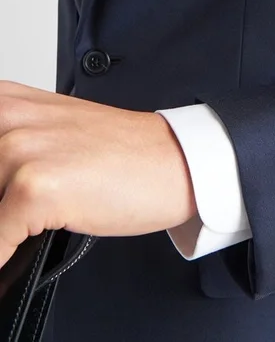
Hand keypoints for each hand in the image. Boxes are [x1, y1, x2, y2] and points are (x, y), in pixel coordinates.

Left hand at [0, 80, 197, 268]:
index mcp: (5, 102)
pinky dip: (5, 257)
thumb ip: (9, 150)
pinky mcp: (34, 186)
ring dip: (4, 230)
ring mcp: (19, 150)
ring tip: (28, 227)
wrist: (173, 162)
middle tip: (19, 214)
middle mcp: (7, 118)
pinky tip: (21, 252)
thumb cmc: (122, 153)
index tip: (5, 198)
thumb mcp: (50, 137)